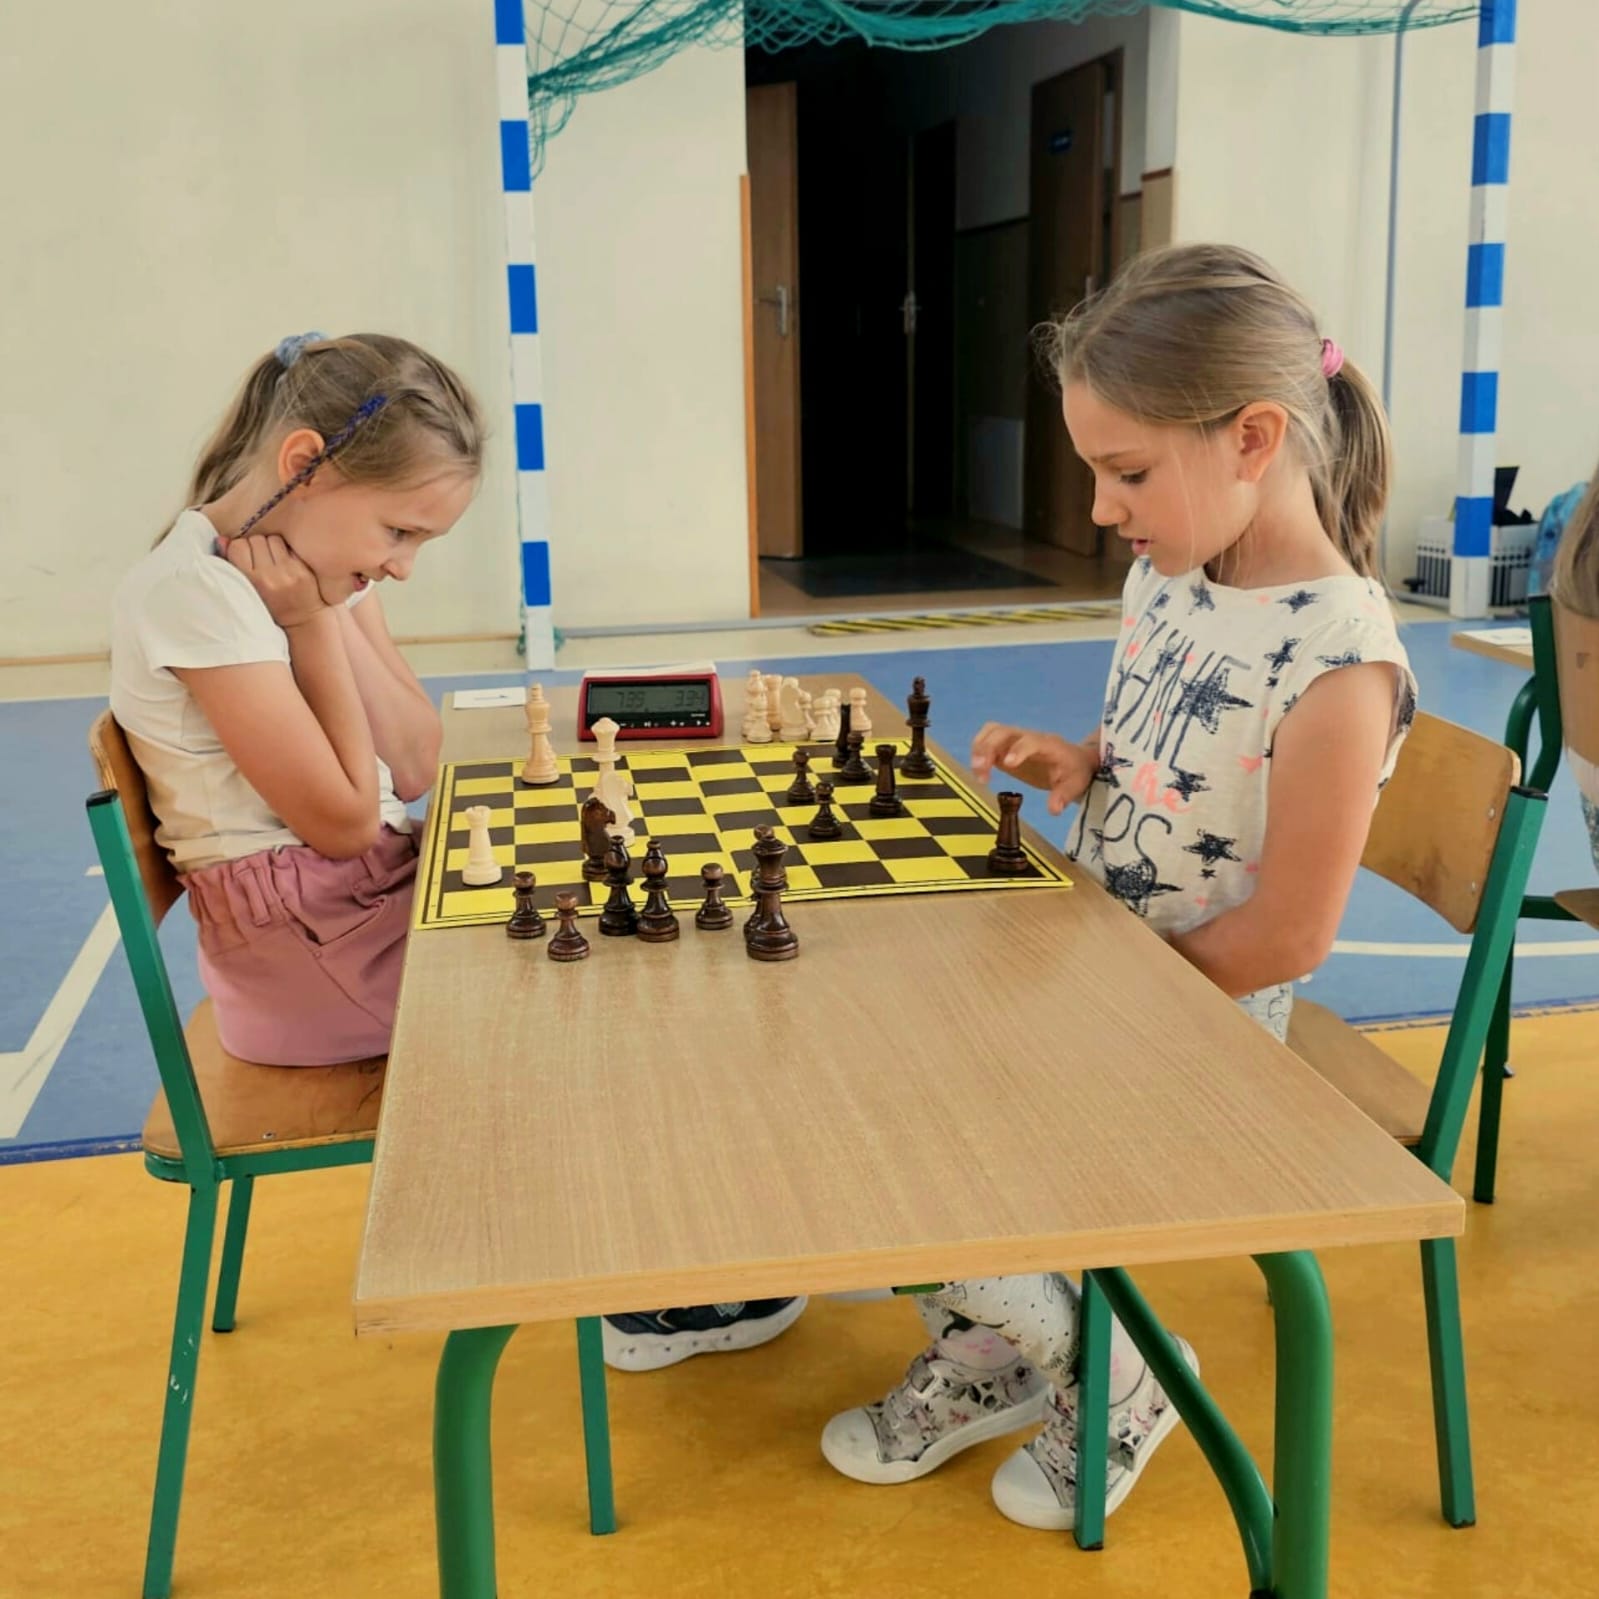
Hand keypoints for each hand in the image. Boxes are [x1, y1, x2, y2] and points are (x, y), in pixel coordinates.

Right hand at [222, 533, 328, 629]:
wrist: (299, 621)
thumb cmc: (267, 605)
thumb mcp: (245, 588)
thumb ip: (231, 563)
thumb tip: (222, 539)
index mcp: (250, 581)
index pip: (238, 546)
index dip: (240, 548)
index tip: (244, 557)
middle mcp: (269, 576)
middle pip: (256, 540)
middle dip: (256, 547)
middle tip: (260, 560)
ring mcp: (288, 573)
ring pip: (273, 539)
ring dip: (271, 546)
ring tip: (273, 560)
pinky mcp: (302, 571)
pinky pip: (289, 547)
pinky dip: (286, 552)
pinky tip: (286, 564)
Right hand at [970, 723, 1096, 814]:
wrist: (1073, 760)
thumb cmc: (1074, 771)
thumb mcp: (1075, 785)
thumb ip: (1063, 796)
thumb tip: (1053, 810)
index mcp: (1048, 744)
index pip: (1031, 741)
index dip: (1018, 749)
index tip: (1008, 764)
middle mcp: (1028, 737)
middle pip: (1003, 731)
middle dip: (988, 747)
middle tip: (980, 769)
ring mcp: (1014, 740)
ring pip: (991, 732)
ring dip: (979, 748)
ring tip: (978, 772)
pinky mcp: (1005, 746)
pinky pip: (987, 740)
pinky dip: (978, 753)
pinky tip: (980, 773)